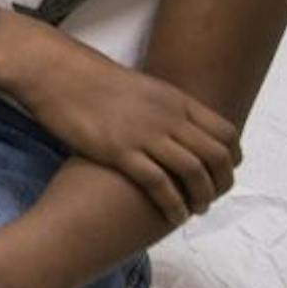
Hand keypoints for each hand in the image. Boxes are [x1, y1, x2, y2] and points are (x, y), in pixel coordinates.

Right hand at [7, 30, 239, 224]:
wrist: (54, 72)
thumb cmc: (89, 80)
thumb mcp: (139, 87)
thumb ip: (162, 108)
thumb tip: (172, 127)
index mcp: (175, 99)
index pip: (226, 132)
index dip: (232, 159)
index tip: (223, 175)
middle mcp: (168, 116)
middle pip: (216, 156)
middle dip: (222, 184)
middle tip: (211, 199)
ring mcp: (145, 133)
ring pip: (194, 172)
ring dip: (202, 198)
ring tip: (195, 211)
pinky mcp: (119, 150)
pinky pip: (159, 184)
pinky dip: (174, 205)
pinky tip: (174, 215)